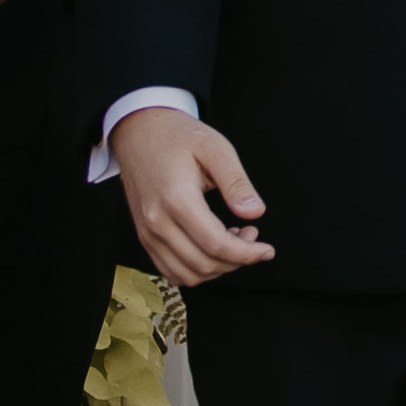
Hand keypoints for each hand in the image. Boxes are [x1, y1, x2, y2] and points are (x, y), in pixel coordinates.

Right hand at [112, 103, 276, 285]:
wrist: (138, 131)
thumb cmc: (177, 136)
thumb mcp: (215, 148)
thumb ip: (236, 182)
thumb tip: (254, 213)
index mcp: (177, 199)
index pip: (216, 245)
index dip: (247, 254)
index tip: (267, 249)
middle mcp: (157, 222)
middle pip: (204, 265)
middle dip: (237, 260)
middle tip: (252, 235)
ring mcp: (148, 232)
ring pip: (188, 275)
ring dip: (218, 267)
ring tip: (233, 240)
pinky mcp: (145, 236)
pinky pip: (171, 270)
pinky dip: (196, 269)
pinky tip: (211, 247)